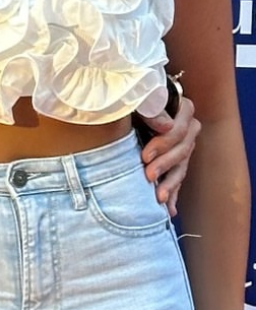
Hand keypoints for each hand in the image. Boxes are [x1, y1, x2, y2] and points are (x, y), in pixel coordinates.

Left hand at [138, 91, 197, 215]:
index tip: (145, 156)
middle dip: (165, 164)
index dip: (164, 143)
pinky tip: (170, 210)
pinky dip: (173, 193)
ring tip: (160, 198)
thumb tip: (165, 125)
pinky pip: (177, 178)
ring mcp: (183, 146)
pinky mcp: (176, 161)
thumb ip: (151, 107)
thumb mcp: (137, 100)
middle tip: (148, 176)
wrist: (122, 104)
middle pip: (182, 149)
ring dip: (171, 183)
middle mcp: (187, 128)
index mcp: (182, 109)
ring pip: (181, 166)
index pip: (181, 128)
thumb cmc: (129, 100)